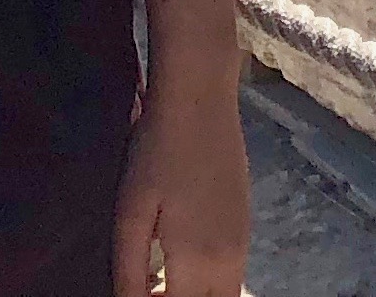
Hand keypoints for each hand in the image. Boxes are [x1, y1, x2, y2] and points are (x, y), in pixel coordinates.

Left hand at [114, 43, 251, 296]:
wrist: (200, 98)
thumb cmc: (157, 152)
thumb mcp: (131, 213)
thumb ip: (129, 270)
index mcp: (198, 261)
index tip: (135, 293)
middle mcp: (230, 258)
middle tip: (151, 288)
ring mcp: (243, 238)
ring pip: (227, 293)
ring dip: (196, 295)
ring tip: (159, 282)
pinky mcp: (245, 221)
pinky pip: (232, 270)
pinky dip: (208, 280)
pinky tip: (177, 258)